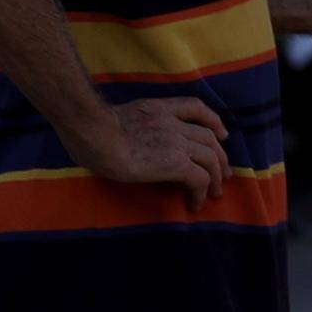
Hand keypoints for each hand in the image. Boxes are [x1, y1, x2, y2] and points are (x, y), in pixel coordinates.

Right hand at [81, 94, 232, 196]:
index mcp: (157, 108)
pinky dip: (201, 192)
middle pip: (209, 137)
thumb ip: (126, 125)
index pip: (195, 108)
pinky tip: (195, 203)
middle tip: (223, 172)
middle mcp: (172, 122)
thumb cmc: (87, 128)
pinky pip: (199, 178)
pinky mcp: (175, 162)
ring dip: (216, 177)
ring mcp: (176, 141)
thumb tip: (116, 140)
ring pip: (210, 158)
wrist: (92, 132)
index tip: (221, 134)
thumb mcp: (112, 118)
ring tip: (214, 192)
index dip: (213, 121)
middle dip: (220, 156)